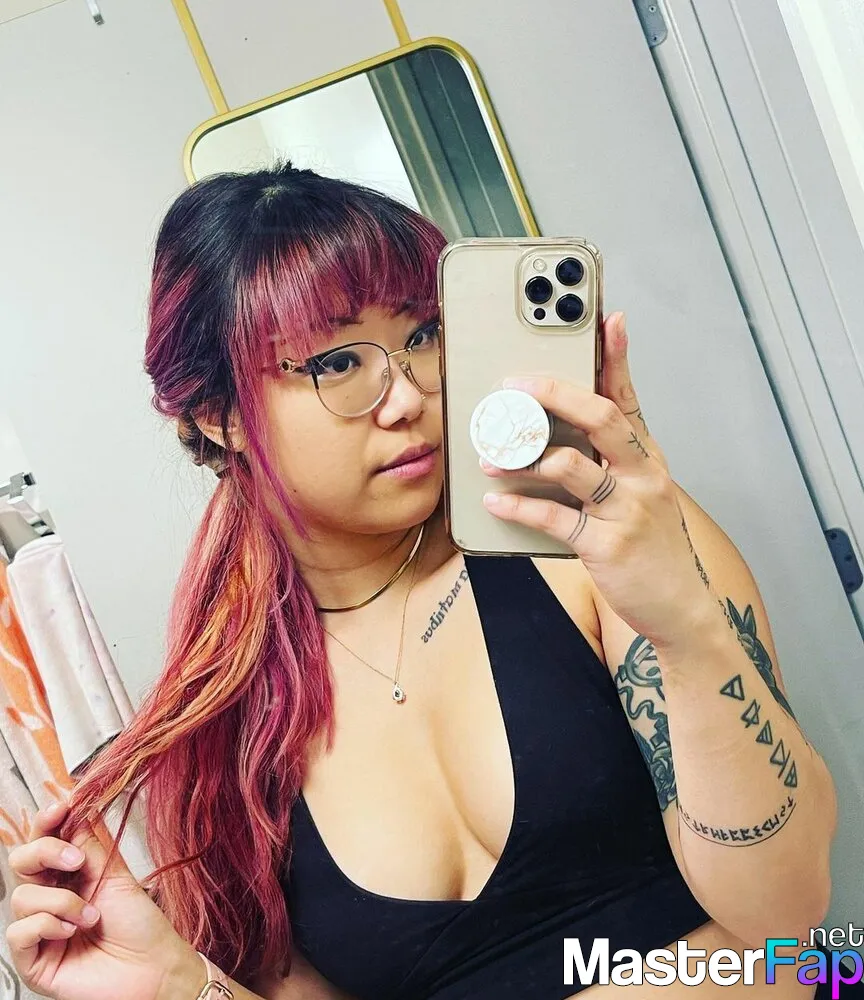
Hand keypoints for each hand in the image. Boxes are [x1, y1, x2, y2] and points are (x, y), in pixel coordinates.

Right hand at [6, 802, 197, 999]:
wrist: (154, 968)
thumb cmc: (140, 925)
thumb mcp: (116, 874)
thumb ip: (91, 843)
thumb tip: (77, 802)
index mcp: (70, 874)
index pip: (44, 840)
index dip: (47, 821)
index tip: (61, 807)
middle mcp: (50, 898)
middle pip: (20, 861)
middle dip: (45, 851)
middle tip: (78, 862)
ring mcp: (39, 930)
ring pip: (20, 896)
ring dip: (61, 901)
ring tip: (90, 916)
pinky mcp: (33, 961)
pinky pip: (18, 932)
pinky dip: (46, 925)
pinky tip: (70, 932)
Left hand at [481, 311, 714, 646]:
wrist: (679, 607)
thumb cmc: (651, 546)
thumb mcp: (642, 494)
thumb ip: (609, 462)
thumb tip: (558, 435)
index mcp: (647, 457)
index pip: (629, 397)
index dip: (617, 356)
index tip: (607, 318)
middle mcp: (642, 475)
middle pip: (598, 417)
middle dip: (552, 394)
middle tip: (513, 386)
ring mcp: (627, 510)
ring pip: (569, 465)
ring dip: (521, 458)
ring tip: (490, 457)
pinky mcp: (607, 545)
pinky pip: (553, 518)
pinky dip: (518, 508)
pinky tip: (495, 502)